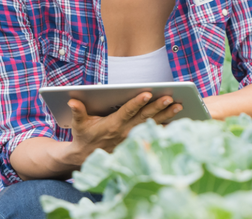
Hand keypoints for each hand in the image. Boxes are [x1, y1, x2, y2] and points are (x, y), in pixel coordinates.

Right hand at [64, 92, 182, 157]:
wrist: (87, 158)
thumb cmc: (84, 136)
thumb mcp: (78, 124)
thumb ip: (77, 112)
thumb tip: (72, 100)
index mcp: (112, 125)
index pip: (127, 111)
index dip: (136, 102)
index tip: (147, 93)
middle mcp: (125, 132)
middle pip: (144, 117)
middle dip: (158, 107)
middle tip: (171, 97)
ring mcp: (133, 138)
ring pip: (152, 124)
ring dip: (167, 116)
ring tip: (179, 106)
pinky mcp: (137, 142)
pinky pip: (154, 133)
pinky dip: (167, 127)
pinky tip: (178, 120)